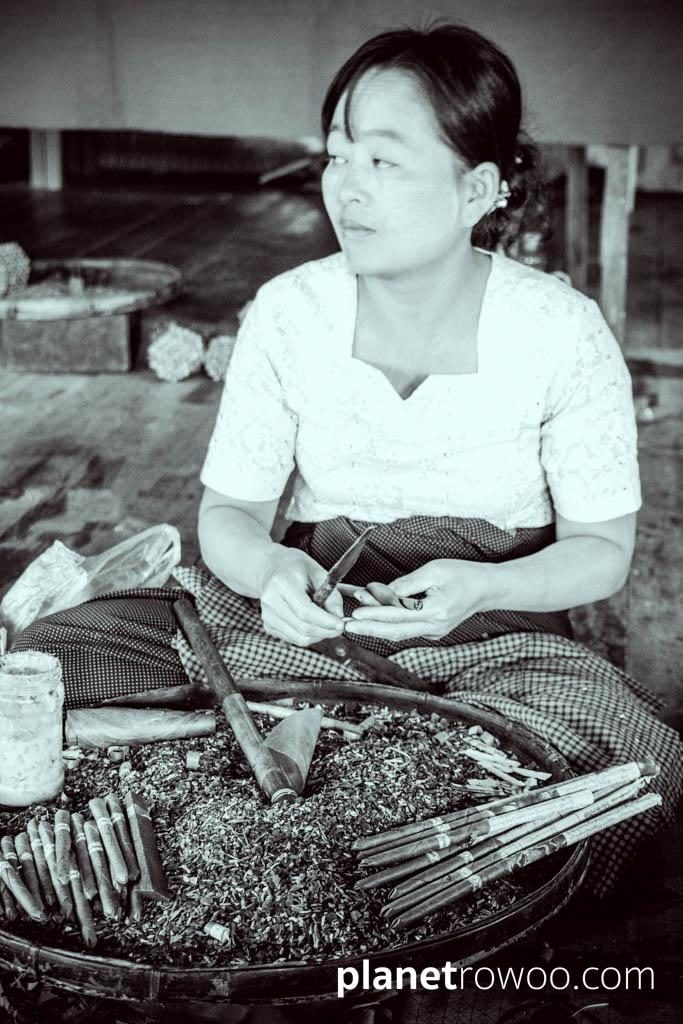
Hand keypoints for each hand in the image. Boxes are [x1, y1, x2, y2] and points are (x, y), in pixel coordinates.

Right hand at [260, 546, 344, 646]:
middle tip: (340, 627)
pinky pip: (293, 639)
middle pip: (302, 627)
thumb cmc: (296, 568)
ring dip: (319, 635)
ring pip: (299, 638)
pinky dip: (309, 636)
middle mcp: (271, 601)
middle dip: (326, 631)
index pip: (305, 611)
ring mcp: (267, 615)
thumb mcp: (317, 572)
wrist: (272, 568)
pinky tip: (314, 624)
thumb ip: (330, 594)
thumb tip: (339, 616)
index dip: (325, 621)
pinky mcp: (269, 625)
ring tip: (328, 625)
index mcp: (282, 583)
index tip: (341, 624)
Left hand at [345, 559, 493, 641]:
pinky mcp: (432, 631)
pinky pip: (407, 628)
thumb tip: (382, 592)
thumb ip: (406, 584)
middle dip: (368, 629)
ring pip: (399, 632)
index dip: (375, 614)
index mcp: (436, 612)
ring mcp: (434, 632)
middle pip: (395, 631)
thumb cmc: (463, 575)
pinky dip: (390, 621)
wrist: (487, 589)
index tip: (356, 613)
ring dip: (376, 624)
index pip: (399, 615)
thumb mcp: (433, 571)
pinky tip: (375, 614)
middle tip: (346, 625)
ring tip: (355, 618)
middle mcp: (435, 627)